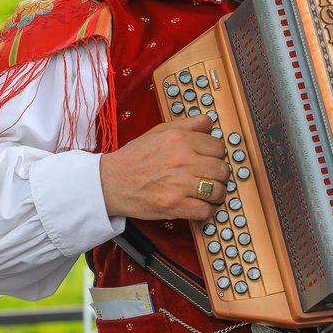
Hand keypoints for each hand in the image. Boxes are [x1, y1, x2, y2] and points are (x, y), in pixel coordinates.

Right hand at [100, 115, 230, 220]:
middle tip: (211, 176)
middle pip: (222, 169)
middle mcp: (182, 159)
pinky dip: (205, 210)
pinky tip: (198, 204)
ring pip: (218, 190)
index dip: (216, 153)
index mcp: (180, 139)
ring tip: (207, 192)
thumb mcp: (160, 131)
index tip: (211, 158)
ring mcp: (179, 184)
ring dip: (216, 193)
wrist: (111, 182)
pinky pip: (206, 211)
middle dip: (219, 174)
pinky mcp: (174, 206)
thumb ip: (188, 125)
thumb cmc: (135, 157)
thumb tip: (210, 122)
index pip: (219, 146)